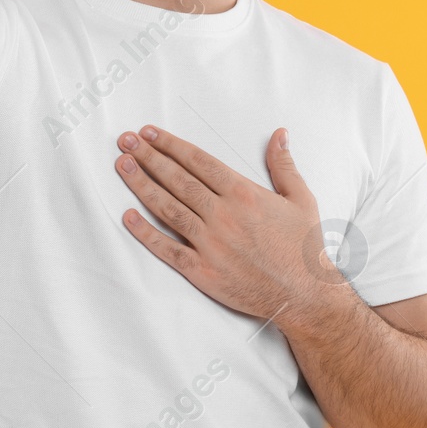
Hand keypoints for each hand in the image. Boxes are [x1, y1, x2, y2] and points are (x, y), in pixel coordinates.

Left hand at [113, 125, 334, 321]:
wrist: (304, 294)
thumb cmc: (303, 248)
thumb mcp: (301, 199)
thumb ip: (284, 165)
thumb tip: (279, 134)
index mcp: (244, 194)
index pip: (198, 162)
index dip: (171, 145)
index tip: (150, 133)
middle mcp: (223, 216)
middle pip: (177, 179)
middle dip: (148, 157)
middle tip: (125, 141)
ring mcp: (210, 244)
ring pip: (168, 208)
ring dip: (141, 185)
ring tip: (122, 166)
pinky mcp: (202, 271)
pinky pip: (168, 249)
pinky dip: (146, 233)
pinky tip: (128, 217)